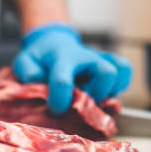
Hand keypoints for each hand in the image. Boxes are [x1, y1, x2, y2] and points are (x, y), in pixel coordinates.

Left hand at [12, 23, 131, 114]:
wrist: (52, 42)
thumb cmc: (39, 58)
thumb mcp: (25, 61)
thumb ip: (28, 73)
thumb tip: (40, 84)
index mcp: (62, 58)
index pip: (63, 80)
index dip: (59, 100)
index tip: (55, 109)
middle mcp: (86, 58)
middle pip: (106, 73)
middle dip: (96, 95)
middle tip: (83, 103)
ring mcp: (100, 60)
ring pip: (120, 71)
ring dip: (111, 90)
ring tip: (95, 98)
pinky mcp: (110, 64)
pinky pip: (125, 71)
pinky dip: (120, 85)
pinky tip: (105, 93)